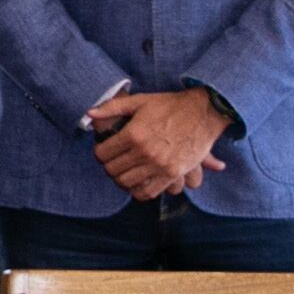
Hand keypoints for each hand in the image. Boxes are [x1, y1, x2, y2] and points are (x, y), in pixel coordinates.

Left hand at [89, 87, 231, 200]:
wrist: (204, 111)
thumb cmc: (170, 105)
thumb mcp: (139, 101)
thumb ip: (112, 107)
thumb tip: (89, 114)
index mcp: (133, 134)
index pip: (103, 154)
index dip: (99, 153)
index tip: (103, 151)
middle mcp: (145, 152)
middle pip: (113, 170)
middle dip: (108, 167)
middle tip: (112, 162)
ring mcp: (160, 165)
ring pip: (127, 183)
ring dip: (121, 180)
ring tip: (123, 172)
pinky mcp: (173, 174)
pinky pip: (149, 192)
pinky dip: (139, 191)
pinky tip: (137, 183)